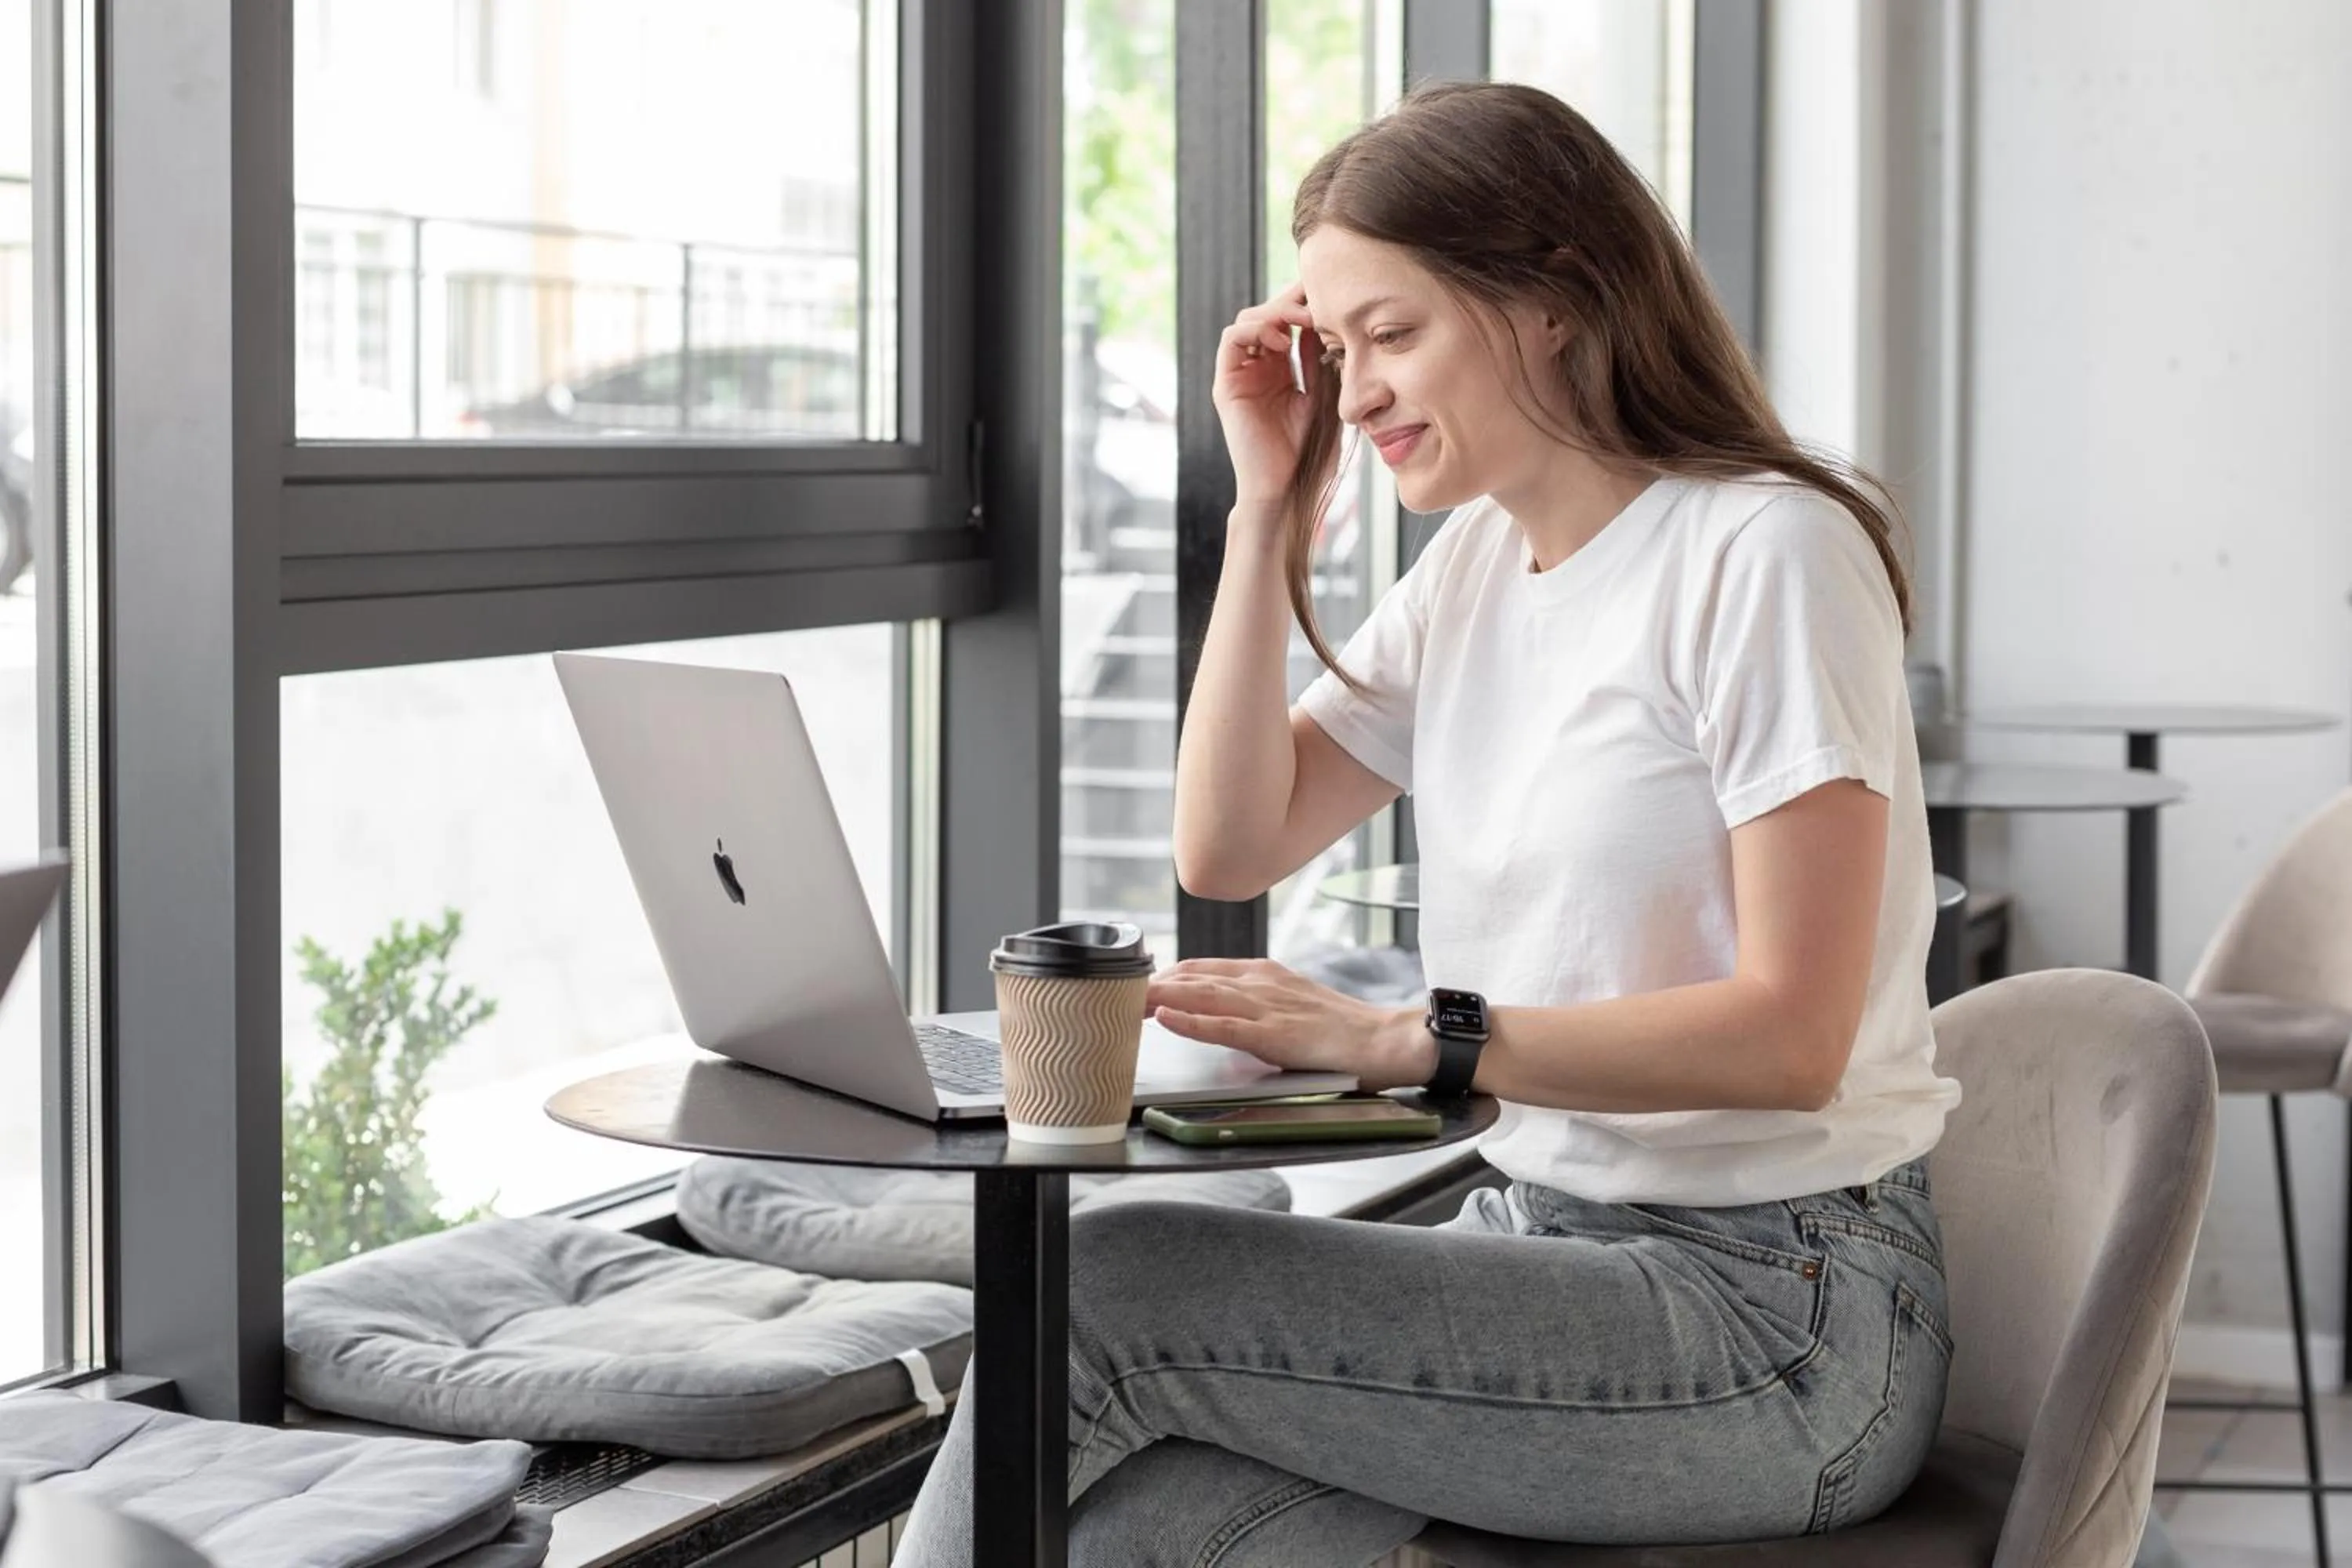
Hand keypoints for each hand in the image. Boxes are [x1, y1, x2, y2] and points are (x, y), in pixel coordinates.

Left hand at [1146, 958, 1434, 1089]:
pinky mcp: (1275, 1035)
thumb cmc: (1341, 1031)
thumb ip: (1254, 1008)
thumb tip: (1219, 1019)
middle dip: (1149, 985)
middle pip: (1191, 978)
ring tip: (1122, 1000)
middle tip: (1111, 994)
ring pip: (1200, 996)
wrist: (1385, 1041)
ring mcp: (1267, 1007)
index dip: (1164, 976)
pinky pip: (1224, 1027)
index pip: (1200, 969)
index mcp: (1264, 974)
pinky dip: (1190, 1021)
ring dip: (1157, 997)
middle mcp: (1261, 983)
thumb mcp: (1290, 1007)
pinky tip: (1164, 1018)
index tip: (1134, 986)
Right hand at [1211, 283, 1325, 510]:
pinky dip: (1255, 329)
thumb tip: (1321, 320)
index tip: (1334, 297)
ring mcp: (1240, 375)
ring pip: (1249, 319)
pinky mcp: (1226, 385)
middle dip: (1293, 299)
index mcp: (1281, 369)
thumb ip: (1318, 360)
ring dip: (1276, 311)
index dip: (1306, 303)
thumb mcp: (1323, 396)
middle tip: (1320, 298)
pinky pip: (1231, 339)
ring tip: (1305, 319)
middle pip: (1268, 313)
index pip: (1289, 321)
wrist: (1287, 489)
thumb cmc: (1308, 453)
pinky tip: (1282, 340)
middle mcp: (1257, 367)